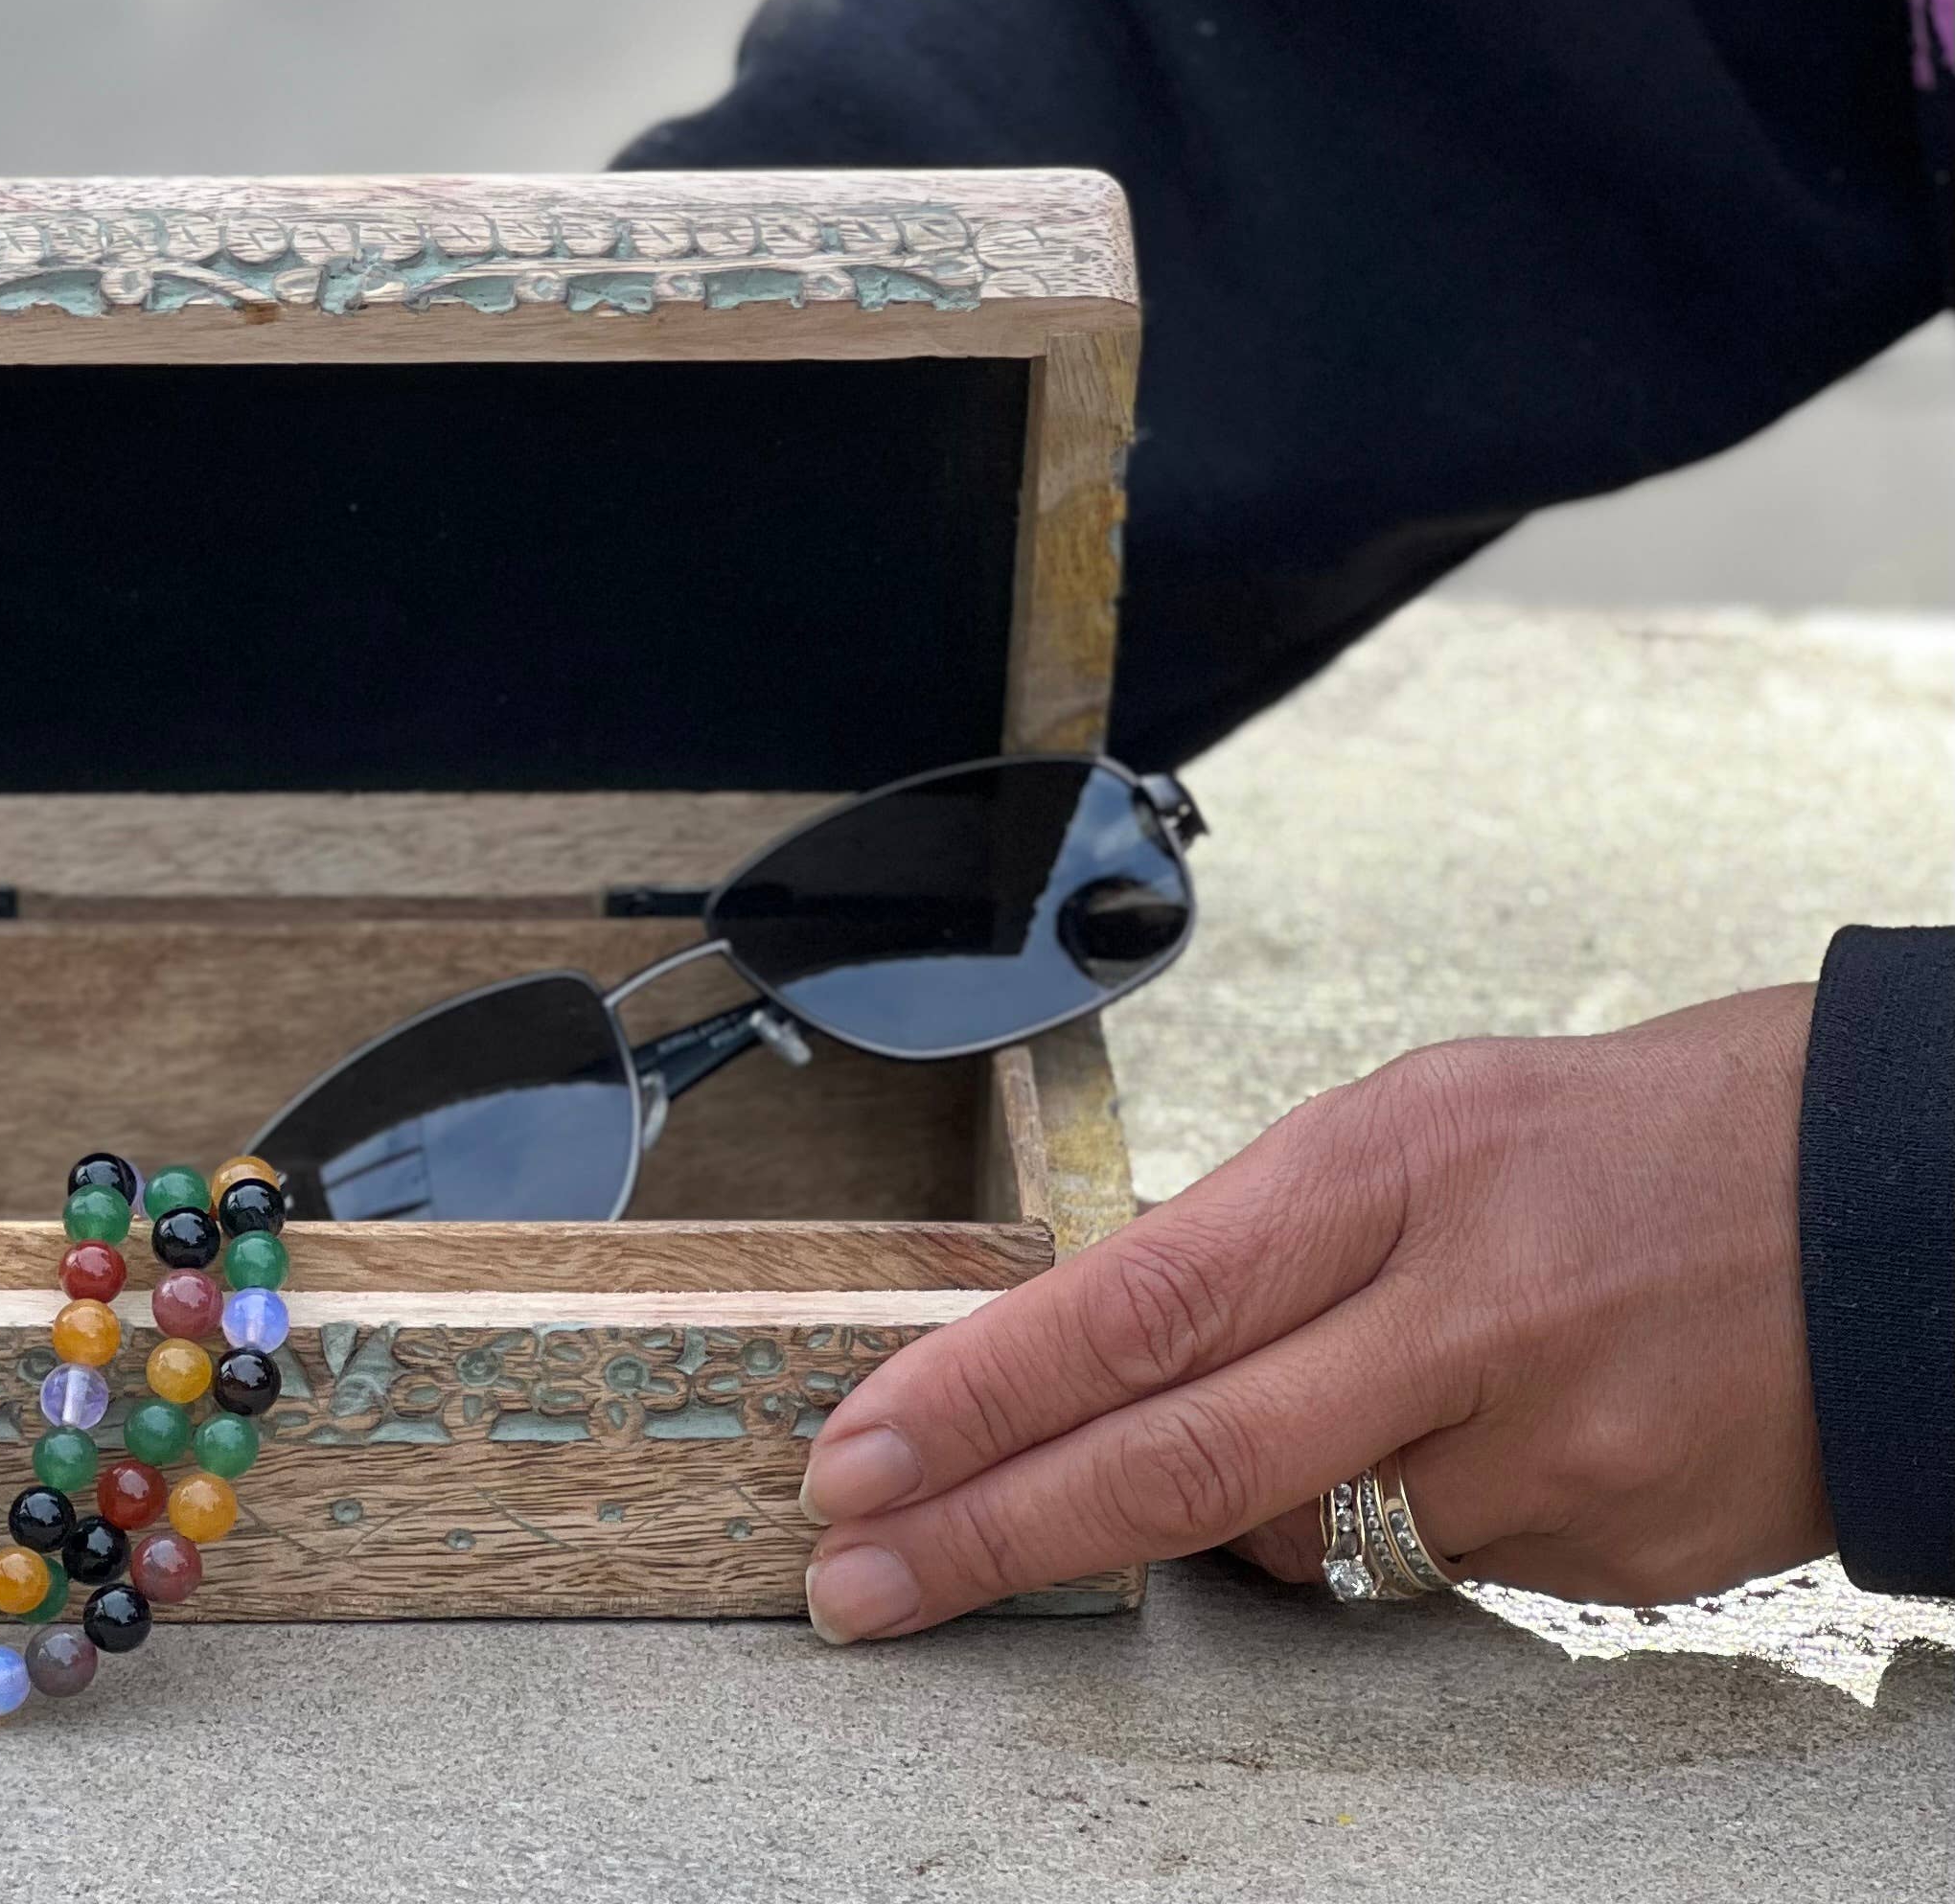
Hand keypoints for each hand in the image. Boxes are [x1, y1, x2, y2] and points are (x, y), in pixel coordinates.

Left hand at [798, 985, 1831, 1636]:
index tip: (858, 1452)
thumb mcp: (1416, 1123)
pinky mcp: (1611, 1553)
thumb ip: (1262, 1242)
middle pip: (1175, 1461)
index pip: (1132, 1303)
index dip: (977, 1395)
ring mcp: (1543, 1452)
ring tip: (1305, 1414)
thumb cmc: (1615, 1138)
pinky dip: (1384, 1524)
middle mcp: (1458, 1317)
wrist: (1882, 1204)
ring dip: (1221, 1522)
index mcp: (1387, 1169)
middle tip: (855, 1584)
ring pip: (1298, 1542)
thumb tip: (1103, 1355)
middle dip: (989, 1533)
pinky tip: (1453, 1443)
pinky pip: (1423, 1570)